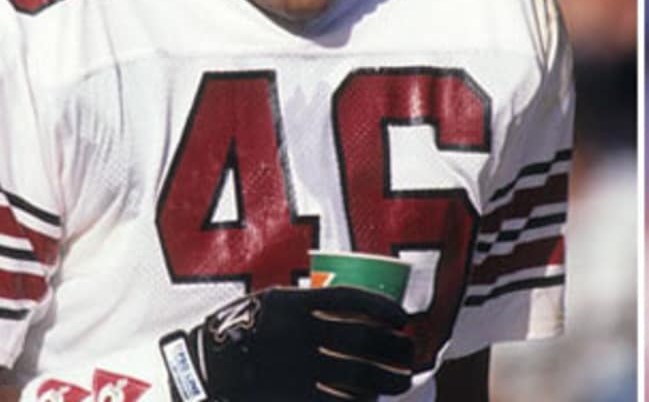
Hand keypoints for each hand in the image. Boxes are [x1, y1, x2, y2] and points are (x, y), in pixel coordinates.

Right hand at [165, 286, 413, 400]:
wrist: (195, 372)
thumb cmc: (233, 336)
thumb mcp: (263, 306)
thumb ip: (301, 305)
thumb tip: (347, 309)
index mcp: (290, 305)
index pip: (350, 300)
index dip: (382, 309)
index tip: (402, 318)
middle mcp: (295, 336)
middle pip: (361, 340)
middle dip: (393, 348)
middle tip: (410, 353)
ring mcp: (293, 371)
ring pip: (355, 375)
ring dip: (386, 379)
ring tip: (402, 382)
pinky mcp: (291, 398)